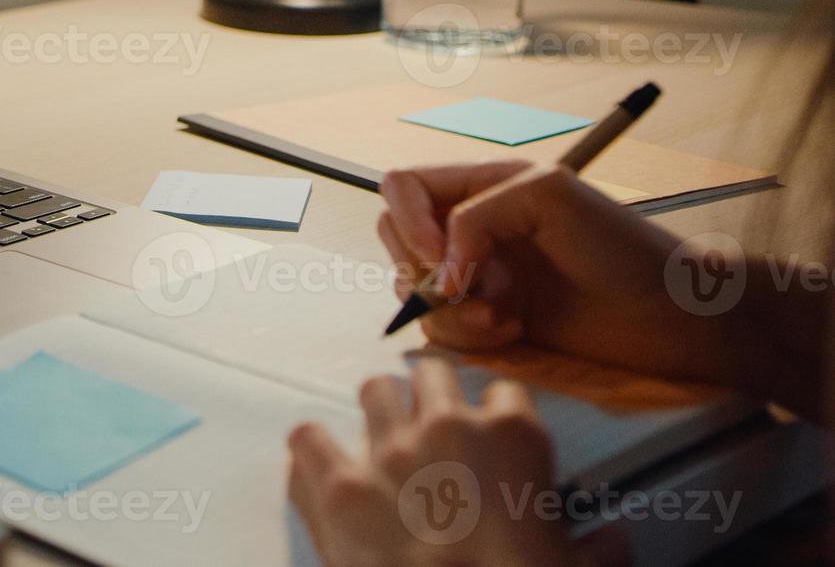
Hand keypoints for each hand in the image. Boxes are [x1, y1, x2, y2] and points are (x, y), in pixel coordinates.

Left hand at [288, 360, 588, 566]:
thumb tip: (614, 543)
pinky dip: (313, 452)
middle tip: (432, 430)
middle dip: (432, 399)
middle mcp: (446, 429)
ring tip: (383, 440)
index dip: (497, 415)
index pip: (505, 392)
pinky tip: (324, 466)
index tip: (492, 432)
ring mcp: (387, 453)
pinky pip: (309, 439)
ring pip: (373, 391)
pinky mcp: (338, 487)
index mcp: (513, 439)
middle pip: (432, 376)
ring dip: (379, 413)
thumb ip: (597, 547)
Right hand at [378, 162, 734, 386]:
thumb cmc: (623, 248)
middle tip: (469, 290)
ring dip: (451, 311)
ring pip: (413, 291)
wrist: (670, 317)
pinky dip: (468, 337)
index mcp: (482, 185)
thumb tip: (438, 272)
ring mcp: (477, 277)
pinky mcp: (488, 321)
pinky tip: (513, 331)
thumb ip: (475, 215)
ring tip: (504, 317)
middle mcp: (471, 228)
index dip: (406, 221)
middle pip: (395, 240)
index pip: (402, 186)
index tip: (437, 254)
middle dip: (422, 271)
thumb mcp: (546, 198)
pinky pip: (442, 330)